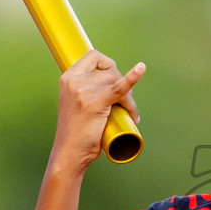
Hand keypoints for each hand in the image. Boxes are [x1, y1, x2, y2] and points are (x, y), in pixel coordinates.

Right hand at [53, 49, 144, 169]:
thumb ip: (86, 89)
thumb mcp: (75, 103)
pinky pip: (119, 88)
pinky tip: (141, 69)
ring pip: (118, 81)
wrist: (70, 153)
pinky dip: (133, 78)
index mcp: (68, 78)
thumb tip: (113, 82)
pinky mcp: (96, 103)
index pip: (94, 56)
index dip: (108, 64)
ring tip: (129, 114)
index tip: (114, 78)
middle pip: (110, 71)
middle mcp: (74, 81)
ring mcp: (84, 90)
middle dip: (122, 84)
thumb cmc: (76, 132)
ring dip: (129, 98)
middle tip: (124, 104)